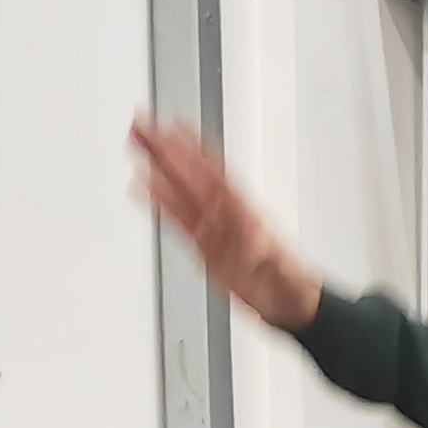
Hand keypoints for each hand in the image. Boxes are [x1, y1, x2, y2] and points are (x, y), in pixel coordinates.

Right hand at [131, 116, 321, 332]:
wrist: (287, 303)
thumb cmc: (289, 283)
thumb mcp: (283, 270)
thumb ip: (268, 253)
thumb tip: (256, 239)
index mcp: (245, 212)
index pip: (214, 174)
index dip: (194, 148)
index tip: (175, 125)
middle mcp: (226, 214)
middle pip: (190, 174)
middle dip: (166, 148)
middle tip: (143, 124)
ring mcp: (214, 227)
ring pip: (180, 190)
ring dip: (159, 166)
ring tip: (138, 143)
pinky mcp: (204, 244)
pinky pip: (178, 218)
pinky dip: (160, 201)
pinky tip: (145, 186)